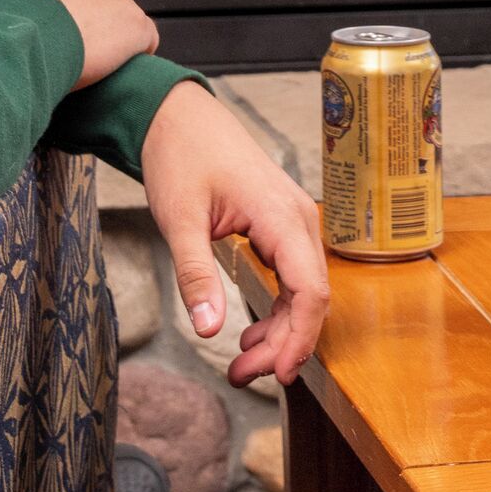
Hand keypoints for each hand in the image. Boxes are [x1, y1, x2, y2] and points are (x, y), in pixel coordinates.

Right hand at [0, 0, 157, 87]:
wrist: (26, 36)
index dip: (41, 2)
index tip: (30, 28)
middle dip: (74, 17)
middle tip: (52, 48)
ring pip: (113, 15)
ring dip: (102, 37)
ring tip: (80, 66)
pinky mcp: (135, 25)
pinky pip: (142, 39)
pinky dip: (133, 54)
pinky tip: (114, 74)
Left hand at [139, 82, 329, 389]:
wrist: (180, 116)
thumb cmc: (182, 156)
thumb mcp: (179, 219)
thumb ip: (195, 275)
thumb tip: (208, 329)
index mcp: (280, 216)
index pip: (311, 290)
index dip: (300, 337)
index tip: (278, 374)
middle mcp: (298, 219)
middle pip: (310, 298)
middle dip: (283, 345)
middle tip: (241, 375)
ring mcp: (293, 221)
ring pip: (303, 291)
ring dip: (279, 331)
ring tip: (241, 363)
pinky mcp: (281, 226)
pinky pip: (292, 277)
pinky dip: (277, 309)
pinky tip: (250, 332)